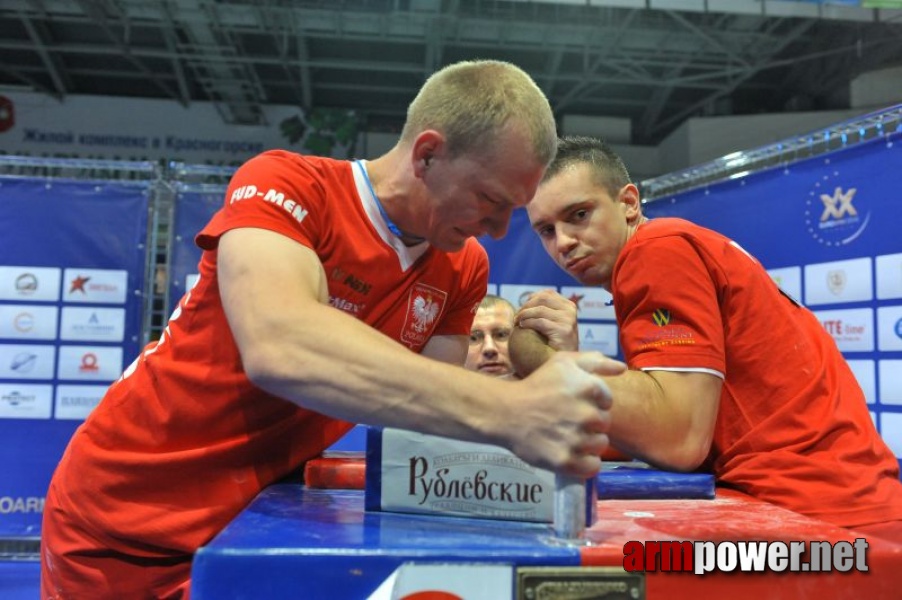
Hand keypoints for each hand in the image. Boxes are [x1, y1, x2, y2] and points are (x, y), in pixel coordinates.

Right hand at [502, 351, 625, 477]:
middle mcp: (586, 415)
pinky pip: (592, 466)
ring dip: (587, 442)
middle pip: (604, 424)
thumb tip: (622, 368)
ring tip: (566, 435)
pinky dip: (584, 463)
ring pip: (600, 445)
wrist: (505, 412)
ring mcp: (576, 440)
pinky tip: (570, 452)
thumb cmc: (537, 384)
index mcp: (589, 388)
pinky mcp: (566, 462)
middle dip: (589, 422)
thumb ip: (595, 361)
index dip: (592, 402)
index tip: (574, 403)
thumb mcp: (563, 362)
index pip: (607, 402)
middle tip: (567, 419)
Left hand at [515, 289, 578, 351]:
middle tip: (516, 317)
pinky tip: (522, 327)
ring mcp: (568, 319)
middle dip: (526, 306)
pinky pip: (539, 322)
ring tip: (517, 322)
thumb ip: (545, 310)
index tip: (522, 309)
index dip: (531, 299)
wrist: (562, 362)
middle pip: (542, 299)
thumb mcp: (553, 322)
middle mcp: (570, 310)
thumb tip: (527, 298)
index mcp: (569, 305)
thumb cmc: (555, 344)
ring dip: (524, 315)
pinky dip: (527, 323)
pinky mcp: (563, 330)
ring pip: (539, 310)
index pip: (547, 294)